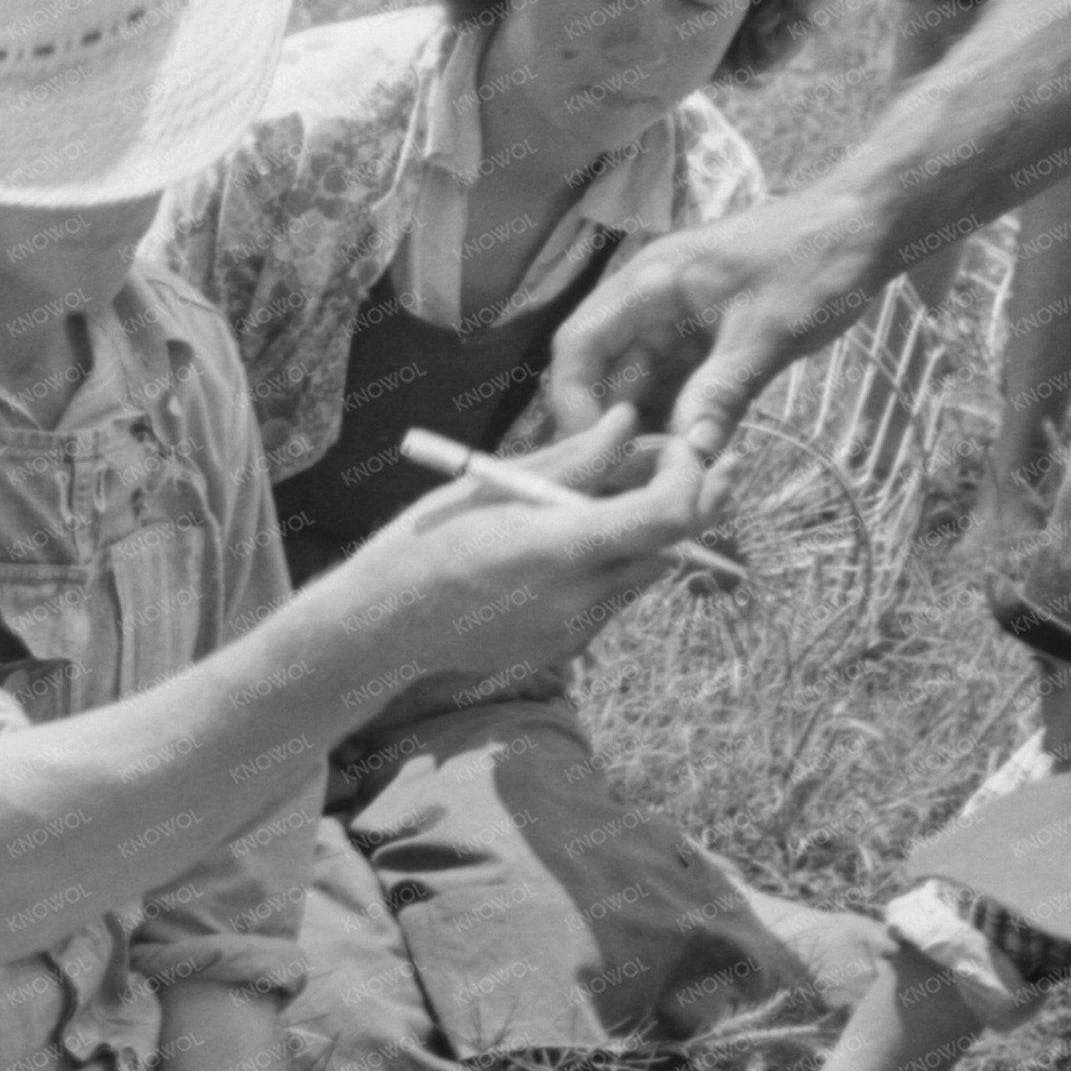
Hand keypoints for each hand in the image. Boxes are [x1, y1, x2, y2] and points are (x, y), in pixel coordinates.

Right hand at [329, 410, 713, 680]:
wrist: (381, 626)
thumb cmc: (426, 541)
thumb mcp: (492, 484)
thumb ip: (573, 459)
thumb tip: (629, 422)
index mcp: (557, 546)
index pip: (669, 516)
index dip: (690, 477)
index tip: (677, 447)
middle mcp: (577, 597)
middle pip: (672, 545)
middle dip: (680, 499)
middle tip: (671, 459)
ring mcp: (575, 630)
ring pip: (645, 571)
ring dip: (640, 532)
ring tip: (595, 497)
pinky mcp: (566, 648)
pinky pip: (612, 598)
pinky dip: (607, 564)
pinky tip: (560, 546)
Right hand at [544, 186, 903, 465]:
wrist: (867, 225)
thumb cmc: (817, 260)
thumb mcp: (769, 331)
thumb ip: (722, 392)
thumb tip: (688, 456)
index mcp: (650, 283)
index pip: (577, 346)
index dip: (575, 404)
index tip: (600, 454)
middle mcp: (650, 302)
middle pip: (601, 372)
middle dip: (612, 427)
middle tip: (637, 480)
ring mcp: (676, 321)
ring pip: (639, 386)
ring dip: (648, 430)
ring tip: (669, 477)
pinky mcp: (704, 338)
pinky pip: (676, 386)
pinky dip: (681, 420)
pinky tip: (697, 455)